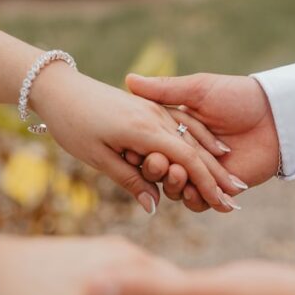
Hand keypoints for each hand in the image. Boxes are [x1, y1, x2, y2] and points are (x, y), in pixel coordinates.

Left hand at [30, 66, 239, 213]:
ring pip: (193, 135)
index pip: (186, 160)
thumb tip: (154, 206)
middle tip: (236, 199)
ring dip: (214, 159)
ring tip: (232, 180)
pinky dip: (202, 138)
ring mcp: (154, 108)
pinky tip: (216, 149)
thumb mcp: (97, 157)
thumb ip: (129, 180)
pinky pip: (183, 121)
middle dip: (218, 176)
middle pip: (195, 149)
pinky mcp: (149, 105)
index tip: (222, 202)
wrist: (58, 87)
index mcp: (143, 130)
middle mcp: (155, 116)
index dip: (206, 182)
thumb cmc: (71, 124)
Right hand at [124, 73, 279, 211]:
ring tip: (180, 176)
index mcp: (176, 131)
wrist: (276, 114)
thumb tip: (128, 80)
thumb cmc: (238, 96)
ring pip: (178, 190)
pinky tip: (197, 192)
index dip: (141, 152)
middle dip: (158, 170)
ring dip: (175, 186)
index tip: (134, 151)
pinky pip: (203, 202)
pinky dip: (197, 200)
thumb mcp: (198, 89)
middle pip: (161, 171)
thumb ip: (164, 90)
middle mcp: (187, 153)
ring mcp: (204, 173)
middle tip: (160, 163)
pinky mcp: (222, 189)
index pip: (150, 147)